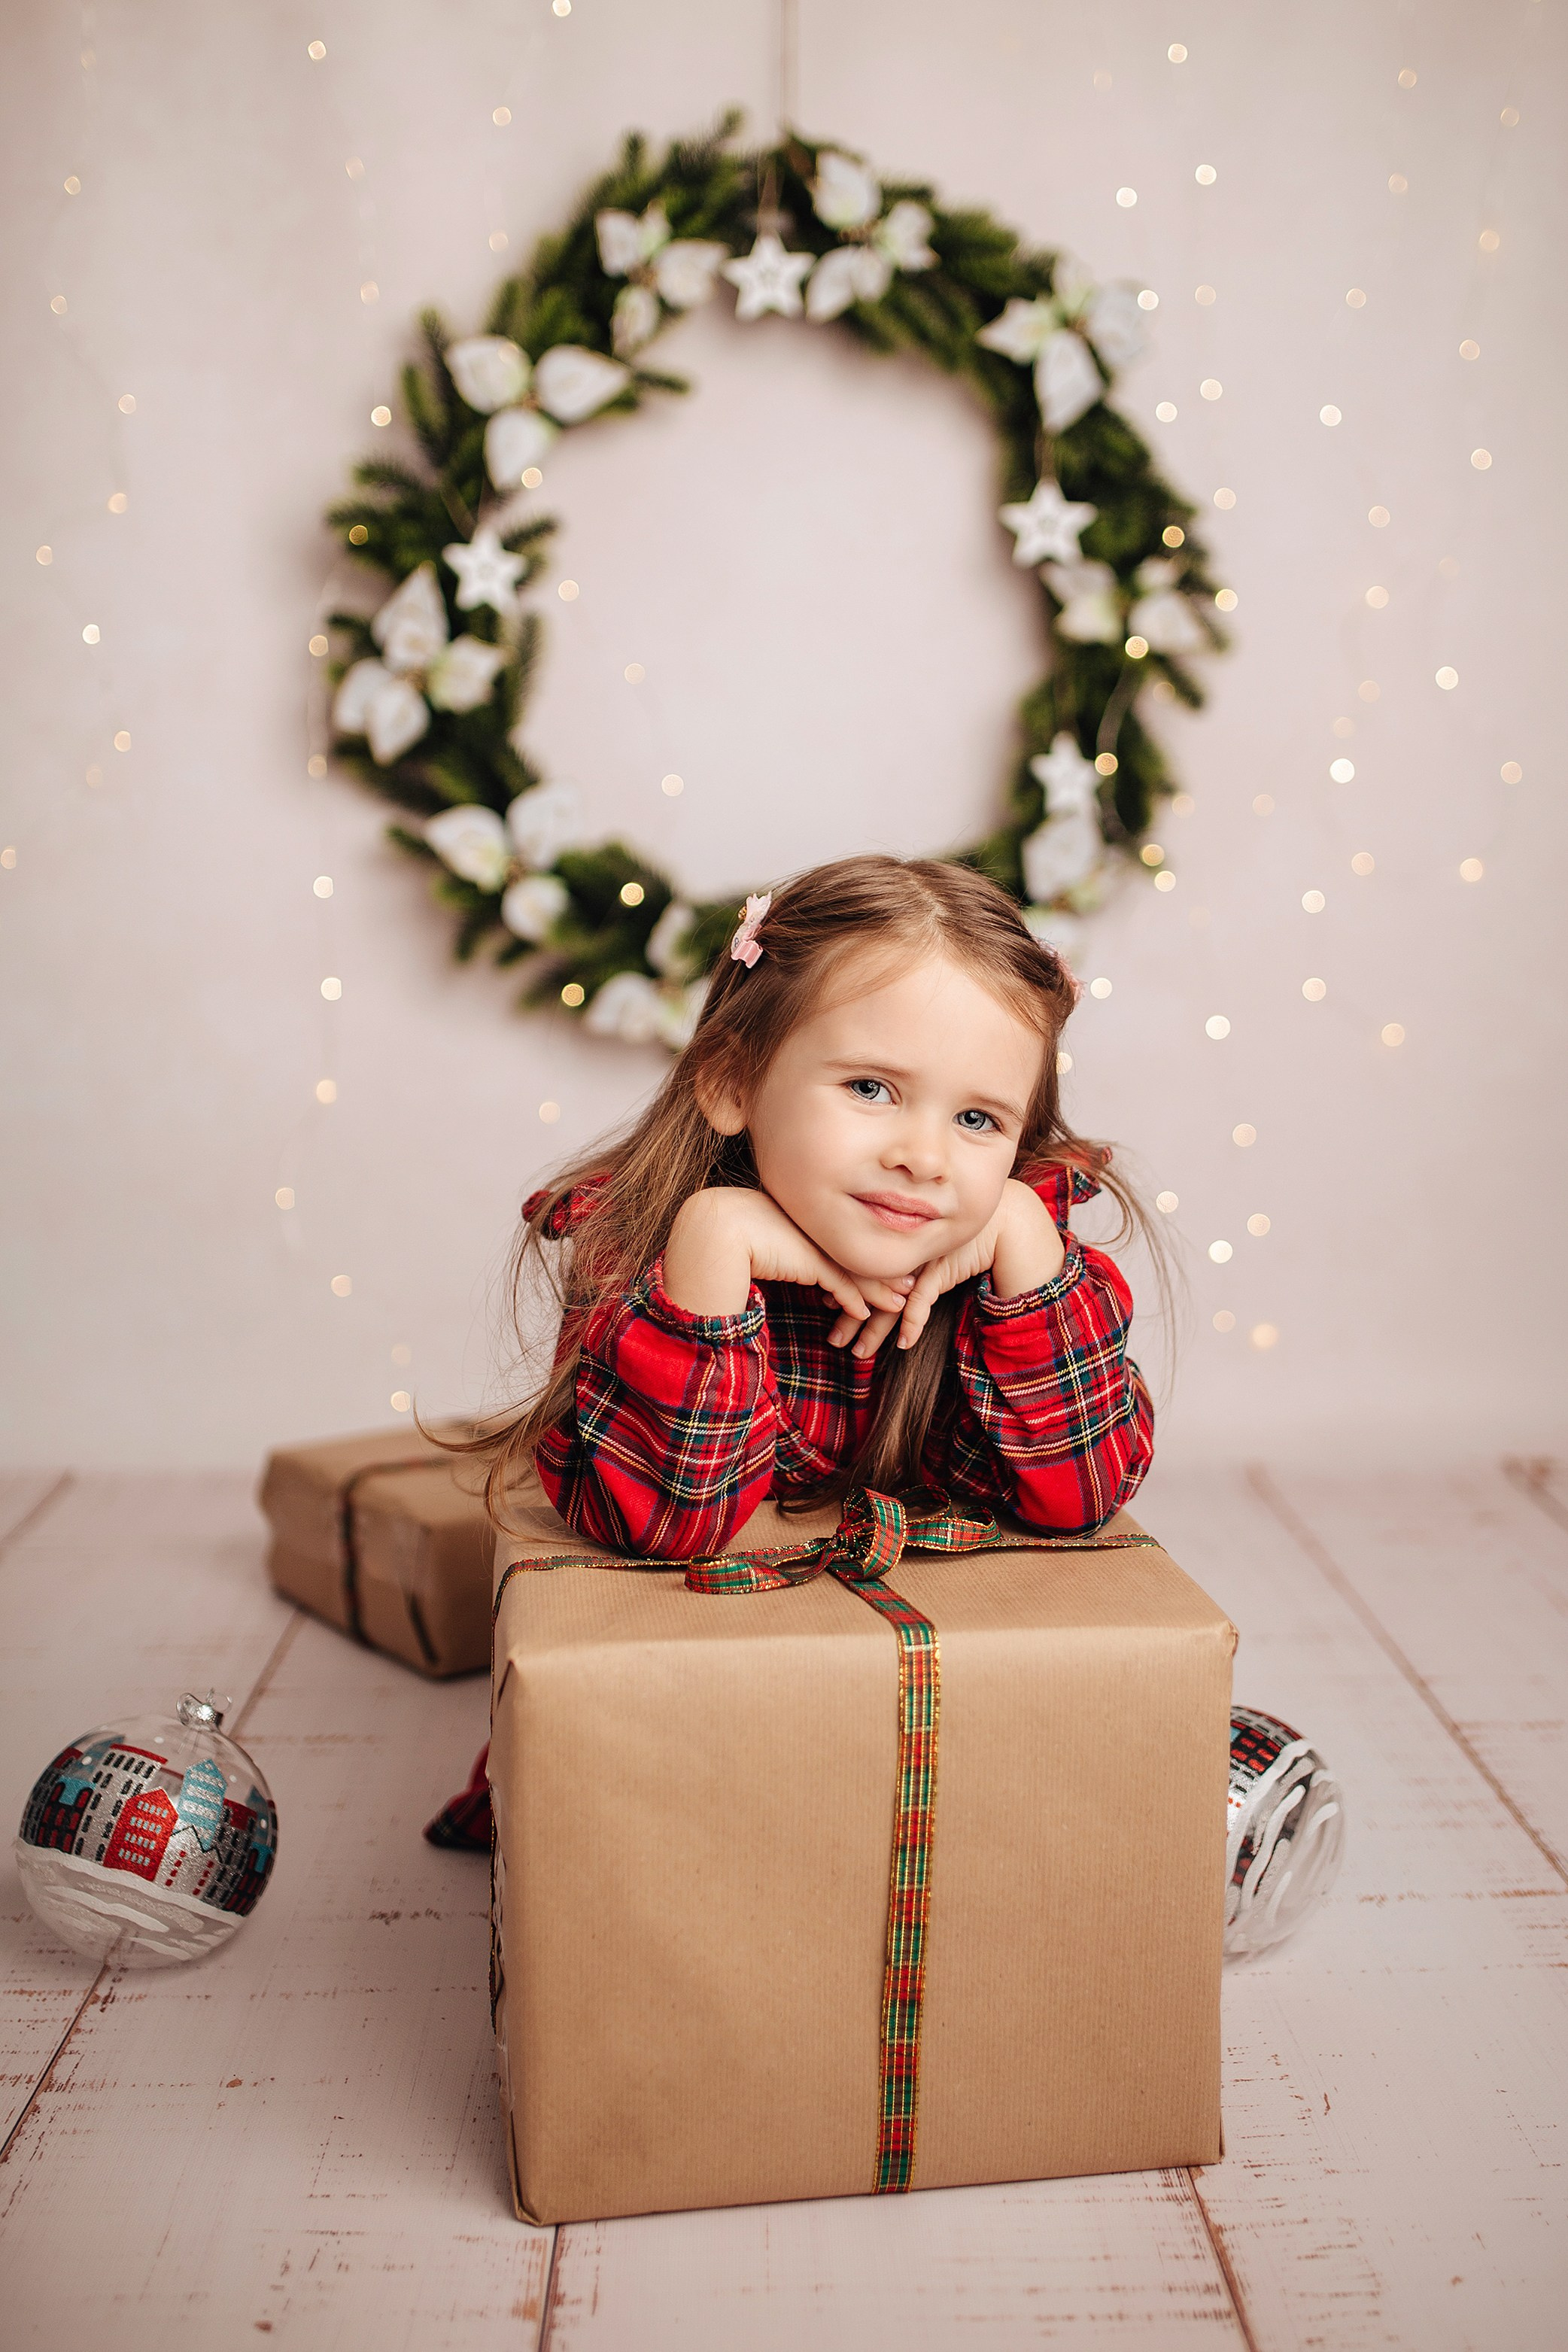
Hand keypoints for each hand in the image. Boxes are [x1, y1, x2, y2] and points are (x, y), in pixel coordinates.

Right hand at [663, 1188, 914, 1334]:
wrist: (718, 1232)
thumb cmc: (736, 1239)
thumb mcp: (774, 1247)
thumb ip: (796, 1258)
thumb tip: (809, 1274)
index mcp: (812, 1220)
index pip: (847, 1242)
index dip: (871, 1259)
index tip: (891, 1269)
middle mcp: (820, 1229)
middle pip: (861, 1253)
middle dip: (888, 1274)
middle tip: (912, 1286)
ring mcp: (816, 1242)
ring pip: (857, 1270)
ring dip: (880, 1291)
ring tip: (901, 1304)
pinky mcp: (811, 1259)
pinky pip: (841, 1283)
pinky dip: (855, 1300)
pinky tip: (864, 1313)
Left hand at [831, 1178, 1065, 1357]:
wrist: (1001, 1220)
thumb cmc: (966, 1236)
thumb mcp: (932, 1252)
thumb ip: (913, 1269)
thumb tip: (895, 1290)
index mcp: (896, 1246)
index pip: (862, 1273)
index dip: (844, 1290)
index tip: (828, 1306)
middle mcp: (903, 1254)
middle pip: (868, 1290)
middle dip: (849, 1317)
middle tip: (833, 1340)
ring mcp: (919, 1262)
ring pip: (889, 1301)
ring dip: (873, 1329)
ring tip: (857, 1352)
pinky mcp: (940, 1270)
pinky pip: (921, 1301)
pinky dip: (912, 1323)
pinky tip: (905, 1344)